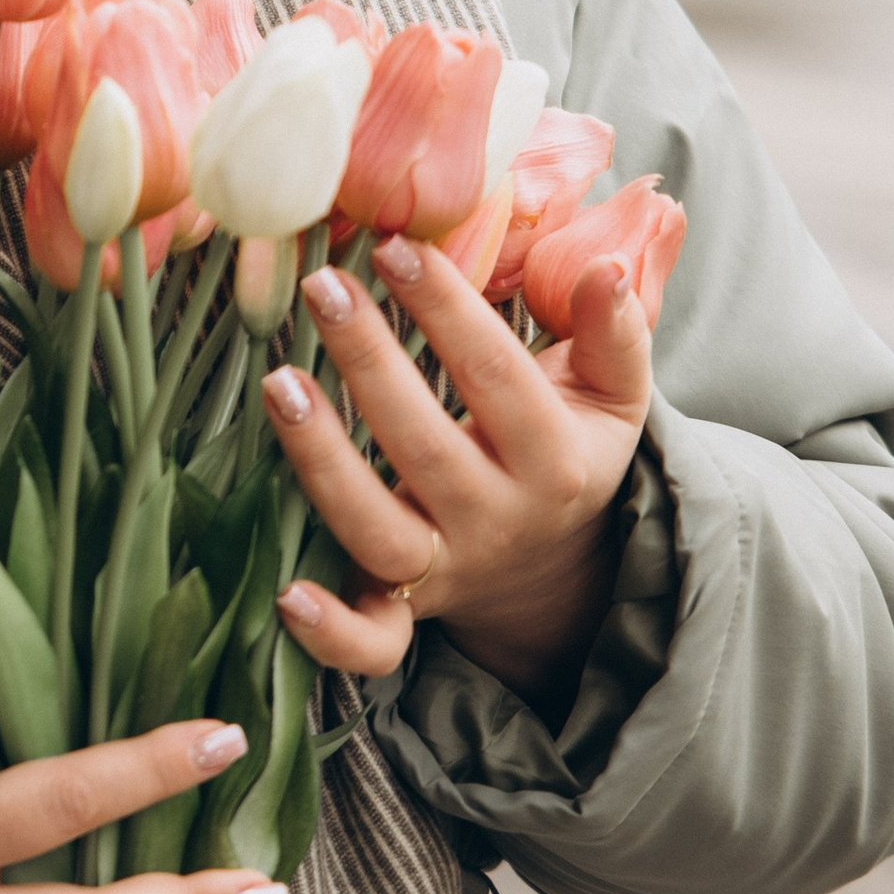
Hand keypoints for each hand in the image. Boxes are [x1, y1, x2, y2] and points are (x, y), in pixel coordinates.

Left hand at [262, 236, 650, 714]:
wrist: (550, 567)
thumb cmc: (565, 450)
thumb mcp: (609, 397)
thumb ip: (615, 334)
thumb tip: (606, 266)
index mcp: (555, 461)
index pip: (498, 379)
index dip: (447, 312)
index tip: (397, 248)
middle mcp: (497, 521)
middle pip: (426, 446)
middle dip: (371, 361)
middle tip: (324, 286)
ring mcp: (445, 571)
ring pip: (378, 531)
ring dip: (322, 460)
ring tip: (278, 383)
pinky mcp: (403, 614)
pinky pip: (371, 645)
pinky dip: (332, 633)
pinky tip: (287, 593)